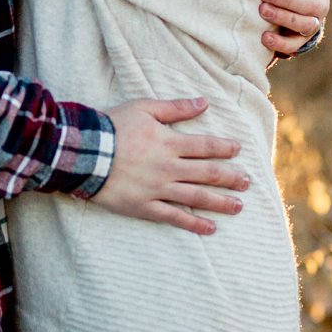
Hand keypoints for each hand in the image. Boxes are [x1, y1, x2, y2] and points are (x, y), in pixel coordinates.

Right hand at [94, 96, 249, 233]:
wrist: (84, 153)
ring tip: (238, 206)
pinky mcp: (144, 206)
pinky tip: (210, 229)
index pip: (206, 146)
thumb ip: (175, 108)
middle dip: (230, 177)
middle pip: (207, 173)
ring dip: (220, 202)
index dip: (224, 148)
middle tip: (247, 182)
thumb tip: (204, 102)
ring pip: (196, 197)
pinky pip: (173, 217)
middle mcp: (169, 168)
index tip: (238, 150)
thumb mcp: (144, 108)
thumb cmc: (112, 127)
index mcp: (170, 143)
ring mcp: (158, 189)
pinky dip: (193, 224)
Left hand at [259, 0, 331, 60]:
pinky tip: (263, 37)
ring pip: (304, 26)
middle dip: (288, 1)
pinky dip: (280, 43)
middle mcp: (320, 5)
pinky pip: (294, 46)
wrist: (287, 1)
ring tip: (262, 11)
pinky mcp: (298, 42)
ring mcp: (311, 25)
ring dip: (283, 19)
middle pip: (311, 7)